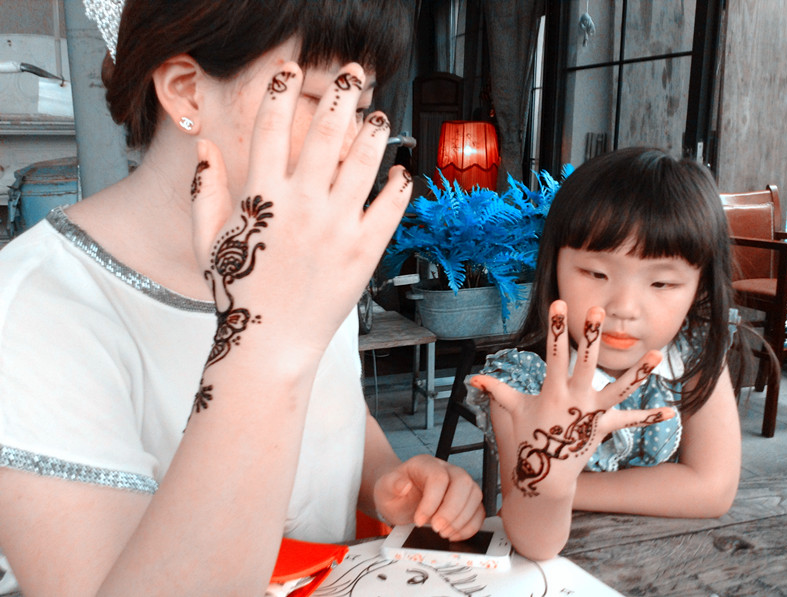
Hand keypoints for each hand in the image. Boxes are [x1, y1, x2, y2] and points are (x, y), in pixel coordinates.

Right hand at [189, 62, 411, 365]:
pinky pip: (389, 208)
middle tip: (349, 75)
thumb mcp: (207, 242)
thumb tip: (203, 147)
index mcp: (263, 199)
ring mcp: (337, 228)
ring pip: (363, 163)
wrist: (270, 344)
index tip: (288, 72)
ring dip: (373, 132)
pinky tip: (400, 173)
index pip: (271, 128)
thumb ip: (203, 191)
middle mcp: (302, 206)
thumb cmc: (240, 295)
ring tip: (378, 117)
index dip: (279, 92)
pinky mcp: (365, 252)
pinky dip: (399, 186)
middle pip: (324, 133)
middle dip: (339, 95)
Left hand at [373, 454, 484, 540]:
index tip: (418, 521)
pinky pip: (479, 510)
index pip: (438, 478)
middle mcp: (447, 470)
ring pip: (475, 495)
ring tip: (443, 533)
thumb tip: (403, 485)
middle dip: (452, 510)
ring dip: (462, 519)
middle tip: (437, 528)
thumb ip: (392, 485)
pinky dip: (470, 526)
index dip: (431, 502)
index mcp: (426, 464)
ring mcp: (460, 484)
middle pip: (463, 482)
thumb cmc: (394, 492)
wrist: (400, 498)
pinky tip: (454, 534)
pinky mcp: (467, 500)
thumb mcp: (385, 488)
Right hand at [470, 300, 673, 499]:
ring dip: (639, 373)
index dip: (556, 329)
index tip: (558, 304)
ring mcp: (593, 414)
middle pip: (586, 362)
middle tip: (597, 310)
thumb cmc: (527, 438)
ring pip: (619, 389)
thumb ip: (496, 391)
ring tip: (657, 354)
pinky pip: (629, 422)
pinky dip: (649, 417)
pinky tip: (672, 411)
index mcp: (553, 391)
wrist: (546, 476)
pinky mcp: (604, 427)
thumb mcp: (511, 411)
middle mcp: (576, 399)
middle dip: (591, 335)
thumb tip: (473, 378)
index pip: (554, 353)